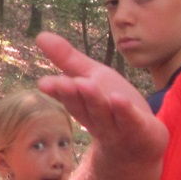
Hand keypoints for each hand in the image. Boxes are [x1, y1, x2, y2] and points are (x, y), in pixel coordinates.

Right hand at [36, 32, 167, 165]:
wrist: (140, 144)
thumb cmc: (112, 107)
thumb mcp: (91, 77)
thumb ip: (67, 60)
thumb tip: (40, 35)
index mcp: (82, 104)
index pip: (67, 97)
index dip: (57, 91)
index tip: (44, 83)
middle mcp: (96, 118)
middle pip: (83, 106)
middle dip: (73, 94)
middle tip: (63, 82)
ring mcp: (117, 128)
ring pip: (104, 114)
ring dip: (95, 100)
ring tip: (87, 85)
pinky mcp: (140, 131)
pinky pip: (131, 122)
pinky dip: (125, 112)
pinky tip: (119, 99)